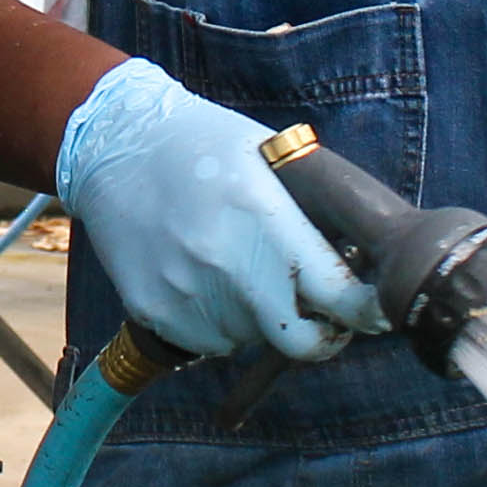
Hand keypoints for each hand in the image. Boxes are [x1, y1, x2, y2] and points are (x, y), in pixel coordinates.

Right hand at [55, 59, 375, 364]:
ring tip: (237, 266)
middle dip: (318, 332)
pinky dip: (217, 321)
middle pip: (300, 342)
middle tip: (318, 311)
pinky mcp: (154, 314)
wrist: (115, 146)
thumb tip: (358, 258)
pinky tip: (203, 276)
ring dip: (259, 319)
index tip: (371, 312)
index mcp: (266, 221)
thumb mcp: (267, 158)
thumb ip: (311, 212)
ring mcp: (187, 296)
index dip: (362, 311)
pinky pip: (207, 341)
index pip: (336, 295)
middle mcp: (228, 267)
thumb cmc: (202, 144)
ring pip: (250, 340)